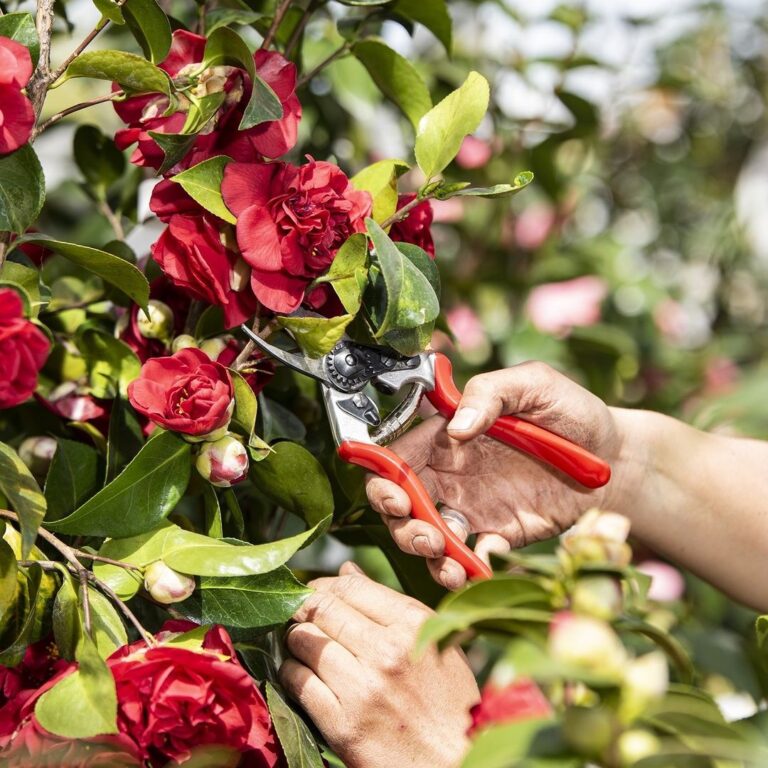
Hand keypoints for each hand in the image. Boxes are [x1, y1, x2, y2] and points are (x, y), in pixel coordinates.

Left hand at [279, 562, 479, 767]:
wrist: (455, 763)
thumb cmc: (450, 701)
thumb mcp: (434, 641)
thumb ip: (391, 604)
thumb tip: (348, 570)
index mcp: (412, 624)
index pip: (351, 586)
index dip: (326, 584)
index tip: (318, 592)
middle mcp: (385, 652)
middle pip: (322, 608)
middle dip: (305, 608)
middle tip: (300, 614)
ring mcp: (362, 688)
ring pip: (304, 641)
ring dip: (296, 639)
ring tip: (301, 643)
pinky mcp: (342, 724)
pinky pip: (297, 682)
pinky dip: (292, 673)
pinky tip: (300, 674)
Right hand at [366, 362, 621, 589]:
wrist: (616, 458)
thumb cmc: (572, 413)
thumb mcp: (533, 385)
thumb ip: (490, 394)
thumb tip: (455, 429)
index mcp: (446, 437)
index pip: (397, 458)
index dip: (384, 480)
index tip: (397, 498)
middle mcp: (451, 475)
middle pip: (402, 505)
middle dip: (401, 526)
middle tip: (426, 537)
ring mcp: (473, 508)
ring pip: (429, 537)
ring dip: (429, 555)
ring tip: (449, 563)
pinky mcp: (499, 536)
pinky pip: (472, 557)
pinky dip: (471, 566)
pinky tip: (491, 559)